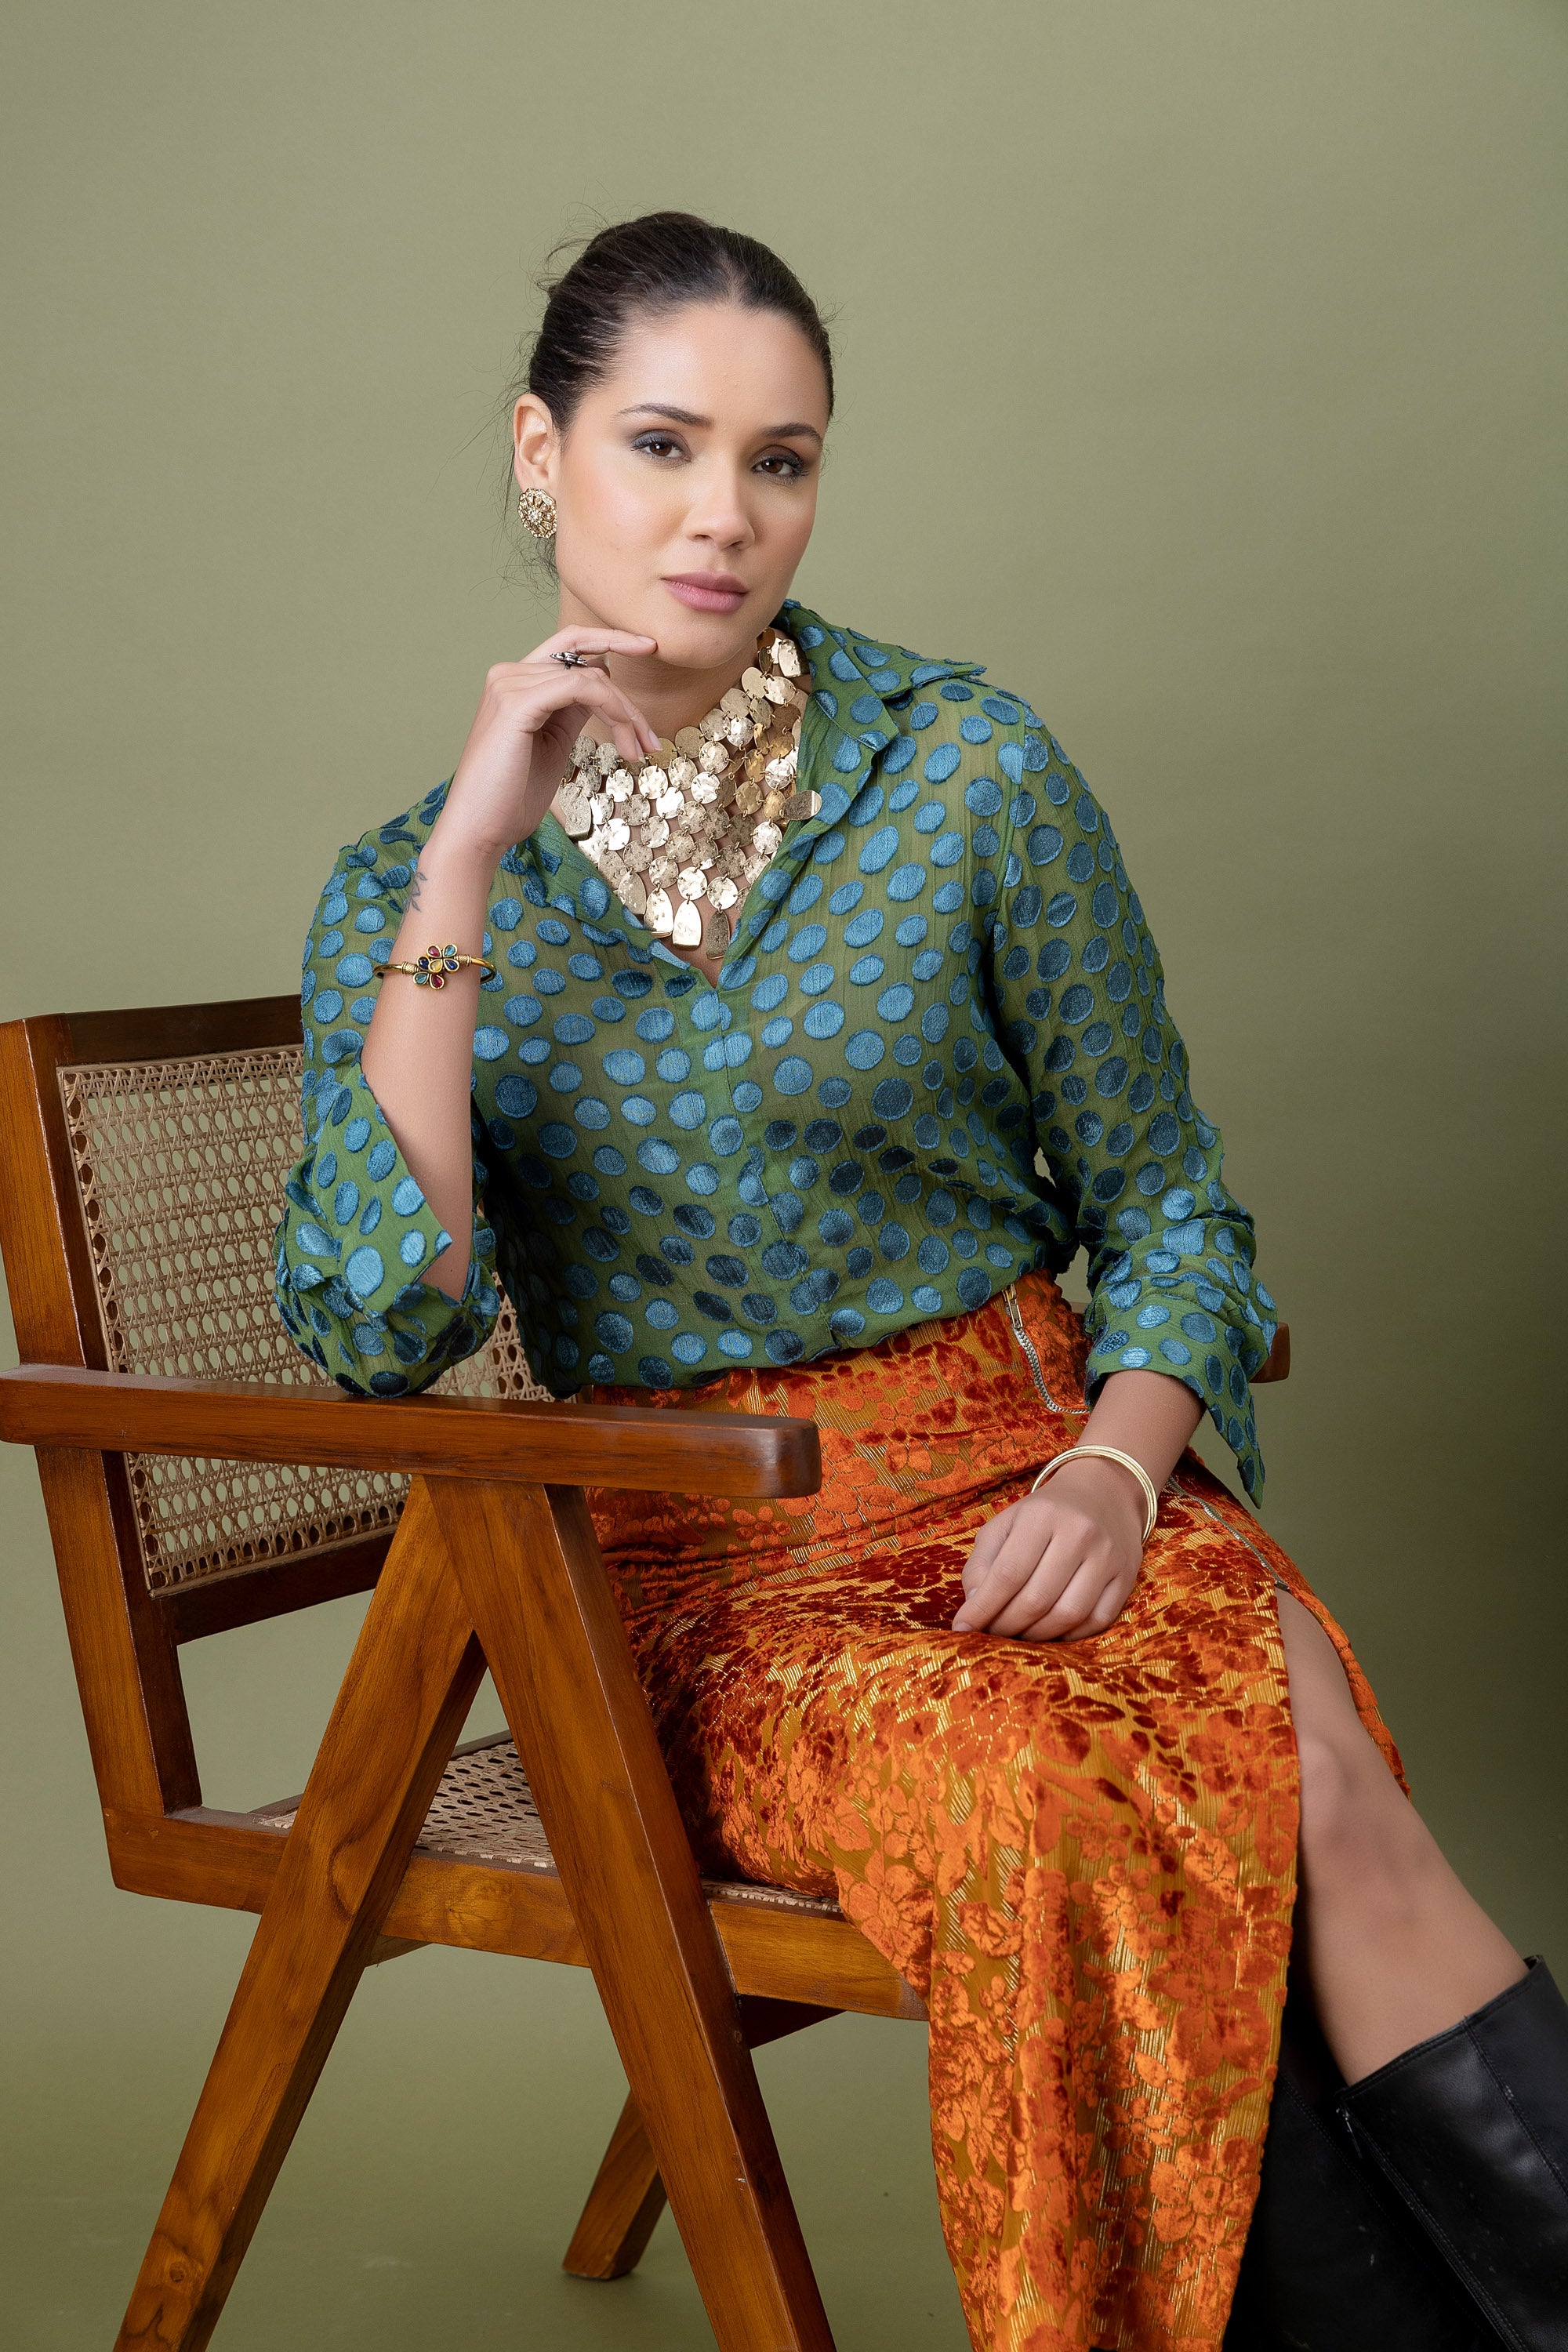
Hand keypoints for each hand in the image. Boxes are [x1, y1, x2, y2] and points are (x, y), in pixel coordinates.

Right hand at [434, 626, 663, 864]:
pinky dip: (612, 709)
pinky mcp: (516, 703)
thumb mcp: (555, 744)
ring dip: (625, 714)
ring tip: (638, 753)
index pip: (569, 644)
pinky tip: (624, 742)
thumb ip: (573, 711)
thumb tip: (603, 686)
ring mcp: (510, 685)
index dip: (611, 639)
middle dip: (626, 695)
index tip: (649, 647)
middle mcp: (509, 674)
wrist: (480, 829)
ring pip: (590, 678)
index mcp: (515, 682)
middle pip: (586, 661)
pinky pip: (580, 688)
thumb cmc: (513, 796)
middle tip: (652, 737)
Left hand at [953, 1458, 1145, 1642]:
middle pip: (1037, 1599)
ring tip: (1018, 1633)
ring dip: (1036, 1635)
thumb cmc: (1044, 1513)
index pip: (1008, 1574)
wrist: (1104, 1491)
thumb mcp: (1006, 1524)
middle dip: (1006, 1626)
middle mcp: (1079, 1533)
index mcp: (1042, 1515)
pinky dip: (1070, 1635)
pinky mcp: (1127, 1576)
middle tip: (991, 1633)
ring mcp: (1108, 1556)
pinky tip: (1051, 1631)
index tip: (962, 1628)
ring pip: (1068, 1614)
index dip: (983, 1608)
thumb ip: (982, 1562)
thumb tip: (973, 1605)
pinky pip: (1097, 1620)